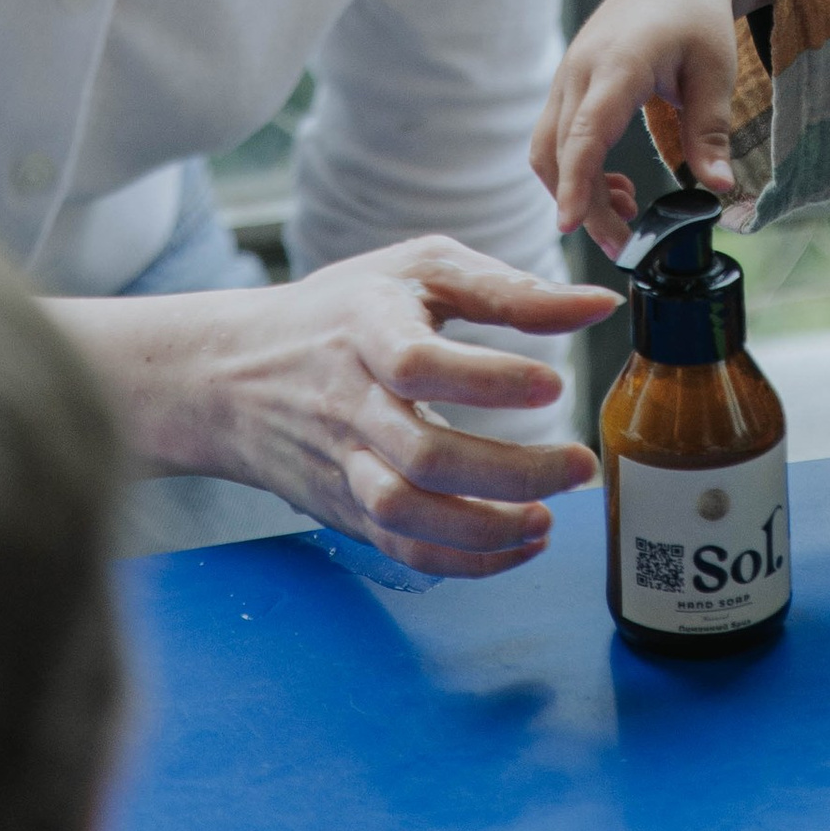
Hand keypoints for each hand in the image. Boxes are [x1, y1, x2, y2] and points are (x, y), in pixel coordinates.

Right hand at [64, 235, 615, 579]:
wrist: (232, 375)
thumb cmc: (344, 310)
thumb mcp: (419, 270)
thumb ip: (508, 289)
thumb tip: (597, 304)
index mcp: (363, 330)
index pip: (418, 363)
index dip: (489, 380)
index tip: (553, 383)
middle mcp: (347, 404)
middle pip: (423, 456)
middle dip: (512, 472)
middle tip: (579, 465)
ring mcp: (341, 465)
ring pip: (407, 516)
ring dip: (487, 530)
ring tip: (549, 518)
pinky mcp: (343, 510)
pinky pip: (403, 548)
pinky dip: (465, 560)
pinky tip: (519, 544)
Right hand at [530, 0, 768, 248]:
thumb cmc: (696, 17)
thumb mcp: (715, 70)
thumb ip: (710, 131)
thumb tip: (717, 189)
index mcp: (618, 63)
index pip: (585, 131)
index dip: (576, 182)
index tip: (568, 226)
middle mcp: (580, 70)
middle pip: (558, 152)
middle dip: (583, 206)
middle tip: (624, 246)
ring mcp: (567, 77)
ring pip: (546, 149)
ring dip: (576, 191)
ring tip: (626, 214)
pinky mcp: (567, 86)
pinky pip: (554, 138)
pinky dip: (575, 171)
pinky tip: (617, 187)